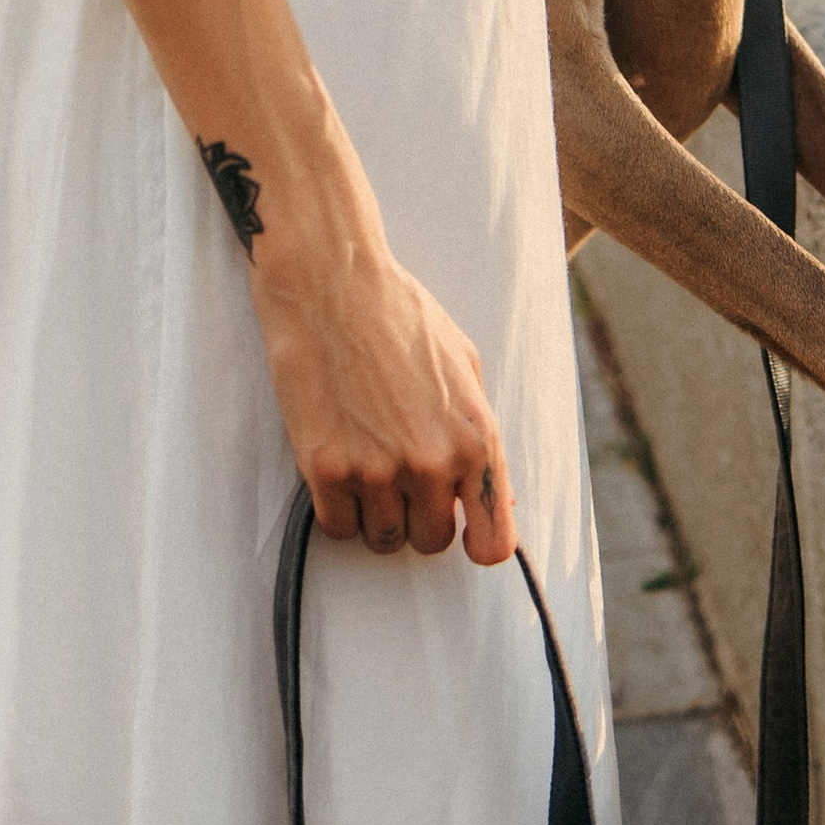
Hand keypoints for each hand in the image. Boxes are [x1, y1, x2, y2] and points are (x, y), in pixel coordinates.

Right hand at [250, 224, 515, 566]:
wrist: (332, 282)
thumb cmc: (400, 314)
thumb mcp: (464, 365)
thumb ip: (480, 436)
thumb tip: (498, 496)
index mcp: (476, 438)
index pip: (493, 542)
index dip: (477, 542)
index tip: (460, 530)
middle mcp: (432, 462)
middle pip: (431, 542)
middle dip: (418, 516)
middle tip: (400, 474)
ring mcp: (377, 469)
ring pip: (383, 540)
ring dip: (376, 513)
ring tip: (367, 461)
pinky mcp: (326, 469)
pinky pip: (338, 527)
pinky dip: (337, 507)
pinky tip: (338, 465)